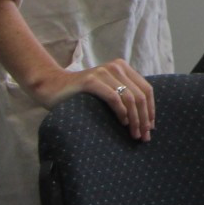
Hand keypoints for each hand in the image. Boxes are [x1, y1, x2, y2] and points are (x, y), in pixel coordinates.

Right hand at [28, 58, 156, 140]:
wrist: (52, 87)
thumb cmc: (81, 95)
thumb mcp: (108, 91)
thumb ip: (124, 96)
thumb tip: (146, 119)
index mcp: (123, 68)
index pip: (146, 89)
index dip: (151, 110)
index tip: (151, 127)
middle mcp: (116, 67)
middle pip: (140, 95)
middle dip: (144, 118)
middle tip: (144, 136)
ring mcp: (103, 72)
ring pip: (129, 98)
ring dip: (135, 119)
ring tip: (134, 134)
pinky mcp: (91, 81)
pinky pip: (113, 97)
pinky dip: (121, 111)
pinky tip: (122, 123)